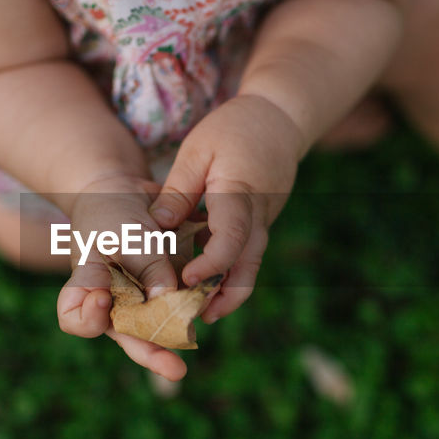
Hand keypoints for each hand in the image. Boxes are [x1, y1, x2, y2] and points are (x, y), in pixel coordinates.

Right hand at [55, 173, 191, 381]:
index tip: (102, 298)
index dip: (88, 318)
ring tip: (194, 334)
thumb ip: (145, 265)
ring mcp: (142, 301)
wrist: (124, 194)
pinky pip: (182, 306)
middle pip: (129, 338)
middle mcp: (116, 305)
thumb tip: (169, 299)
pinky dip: (195, 304)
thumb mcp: (124, 233)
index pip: (76, 321)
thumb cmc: (110, 214)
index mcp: (89, 290)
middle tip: (176, 371)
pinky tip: (209, 300)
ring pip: (161, 328)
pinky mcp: (168, 290)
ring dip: (178, 333)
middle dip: (153, 355)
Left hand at [147, 94, 301, 323]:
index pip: (231, 236)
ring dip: (230, 290)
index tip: (186, 280)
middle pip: (248, 263)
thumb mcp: (198, 150)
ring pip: (251, 264)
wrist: (281, 119)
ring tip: (203, 313)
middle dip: (226, 295)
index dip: (211, 263)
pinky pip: (248, 253)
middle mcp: (259, 214)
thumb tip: (156, 228)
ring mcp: (265, 221)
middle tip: (200, 318)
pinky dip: (230, 272)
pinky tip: (207, 285)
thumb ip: (179, 190)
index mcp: (241, 191)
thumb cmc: (235, 129)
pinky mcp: (262, 223)